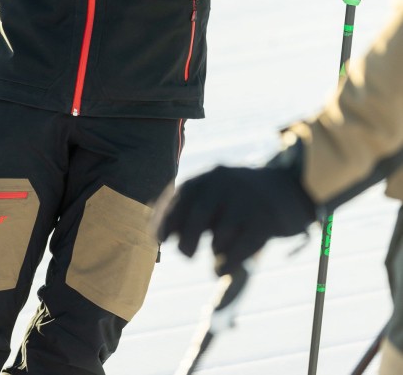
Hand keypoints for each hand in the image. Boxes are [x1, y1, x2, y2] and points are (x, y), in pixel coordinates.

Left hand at [154, 164, 315, 275]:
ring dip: (213, 251)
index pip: (181, 193)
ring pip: (220, 234)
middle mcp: (227, 183)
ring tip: (216, 254)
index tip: (158, 238)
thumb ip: (188, 209)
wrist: (288, 189)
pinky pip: (241, 249)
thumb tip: (158, 231)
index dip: (165, 217)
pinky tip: (221, 268)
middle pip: (198, 213)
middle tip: (186, 254)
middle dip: (186, 239)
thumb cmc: (241, 198)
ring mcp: (248, 201)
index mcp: (210, 175)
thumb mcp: (214, 194)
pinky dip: (226, 264)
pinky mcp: (266, 222)